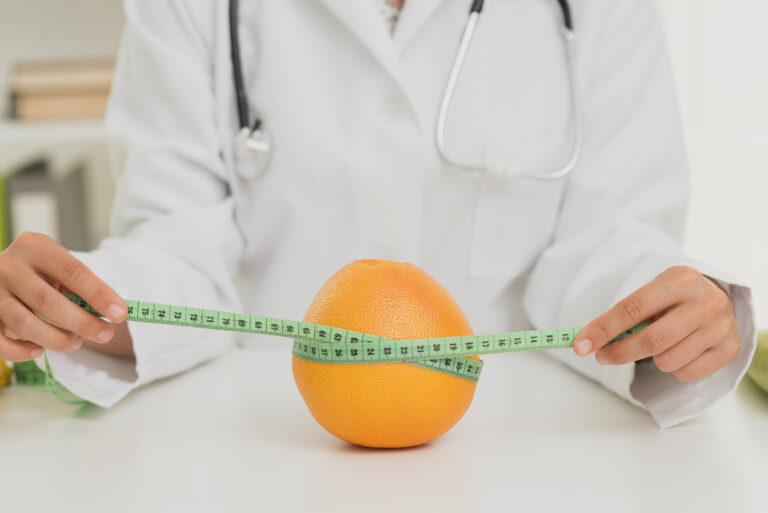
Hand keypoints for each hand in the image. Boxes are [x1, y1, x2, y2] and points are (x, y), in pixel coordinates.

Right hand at [0, 232, 126, 360]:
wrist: (2, 272)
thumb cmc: (41, 272)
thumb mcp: (59, 268)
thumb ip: (79, 287)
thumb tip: (112, 314)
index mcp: (34, 247)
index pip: (72, 271)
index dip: (98, 294)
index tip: (120, 314)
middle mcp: (8, 266)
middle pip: (47, 301)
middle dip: (82, 322)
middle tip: (105, 334)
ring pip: (24, 324)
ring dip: (56, 339)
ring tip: (76, 342)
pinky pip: (0, 342)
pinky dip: (21, 351)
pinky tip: (40, 351)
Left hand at [572, 266, 739, 381]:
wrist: (714, 300)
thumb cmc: (672, 299)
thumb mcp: (652, 294)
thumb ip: (625, 314)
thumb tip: (588, 341)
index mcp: (680, 279)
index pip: (633, 308)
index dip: (603, 329)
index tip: (580, 345)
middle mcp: (707, 301)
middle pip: (652, 339)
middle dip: (620, 352)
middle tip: (602, 356)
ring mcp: (722, 326)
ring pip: (669, 361)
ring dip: (652, 360)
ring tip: (657, 346)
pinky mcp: (730, 349)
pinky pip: (687, 373)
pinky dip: (674, 369)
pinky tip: (680, 352)